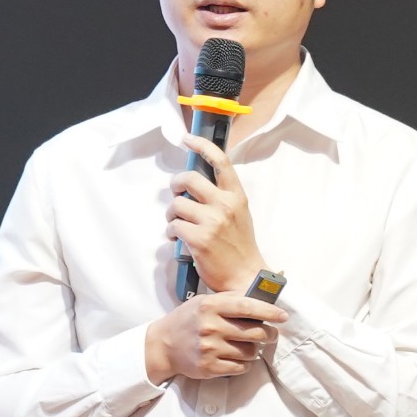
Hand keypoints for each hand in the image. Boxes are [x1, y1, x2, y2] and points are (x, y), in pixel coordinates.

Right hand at [145, 291, 288, 383]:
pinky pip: (241, 367)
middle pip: (255, 332)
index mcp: (211, 306)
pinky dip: (244, 363)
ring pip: (250, 352)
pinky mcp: (209, 367)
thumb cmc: (188, 320)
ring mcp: (210, 349)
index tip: (283, 316)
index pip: (247, 307)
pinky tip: (238, 357)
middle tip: (270, 335)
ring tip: (247, 346)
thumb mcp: (204, 301)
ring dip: (254, 350)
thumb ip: (230, 299)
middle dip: (269, 335)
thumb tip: (262, 297)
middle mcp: (210, 327)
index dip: (269, 312)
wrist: (163, 345)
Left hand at [167, 135, 265, 297]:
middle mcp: (225, 204)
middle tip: (176, 193)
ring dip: (171, 214)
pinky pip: (173, 226)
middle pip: (189, 178)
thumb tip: (196, 183)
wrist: (245, 277)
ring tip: (178, 224)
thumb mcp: (239, 214)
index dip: (202, 145)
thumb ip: (222, 196)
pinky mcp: (198, 239)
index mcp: (236, 195)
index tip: (187, 139)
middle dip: (175, 184)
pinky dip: (171, 232)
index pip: (220, 161)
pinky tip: (178, 239)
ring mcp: (212, 221)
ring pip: (176, 204)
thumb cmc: (240, 245)